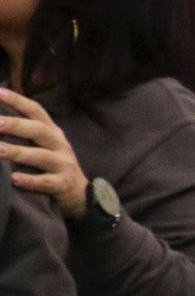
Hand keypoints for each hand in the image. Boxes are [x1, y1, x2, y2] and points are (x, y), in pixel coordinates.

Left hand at [0, 89, 90, 218]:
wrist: (80, 195)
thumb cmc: (53, 167)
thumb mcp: (45, 146)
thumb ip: (26, 133)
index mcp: (52, 132)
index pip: (36, 111)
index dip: (18, 100)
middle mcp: (59, 145)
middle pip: (39, 130)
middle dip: (16, 125)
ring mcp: (63, 164)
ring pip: (41, 156)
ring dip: (19, 152)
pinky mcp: (63, 184)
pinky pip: (46, 182)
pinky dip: (30, 180)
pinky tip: (14, 179)